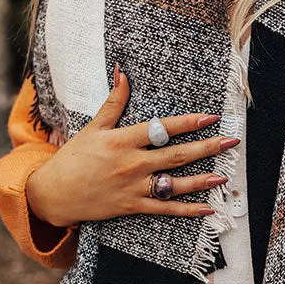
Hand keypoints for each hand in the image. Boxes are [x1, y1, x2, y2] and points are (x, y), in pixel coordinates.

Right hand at [26, 66, 239, 229]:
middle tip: (231, 141)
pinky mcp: (133, 206)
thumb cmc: (73, 158)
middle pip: (177, 154)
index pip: (162, 128)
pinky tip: (207, 210)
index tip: (211, 117)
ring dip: (202, 180)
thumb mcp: (93, 127)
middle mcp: (132, 163)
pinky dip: (187, 210)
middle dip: (207, 147)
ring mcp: (134, 186)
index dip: (188, 122)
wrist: (54, 194)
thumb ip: (113, 102)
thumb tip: (124, 73)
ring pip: (175, 184)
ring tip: (224, 176)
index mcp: (123, 140)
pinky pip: (166, 209)